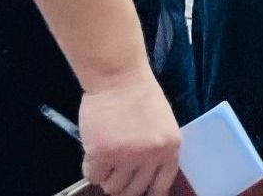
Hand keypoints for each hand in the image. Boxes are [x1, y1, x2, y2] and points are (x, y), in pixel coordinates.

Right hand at [77, 74, 181, 195]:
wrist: (119, 77)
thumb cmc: (140, 96)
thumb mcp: (162, 124)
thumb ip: (157, 150)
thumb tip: (144, 177)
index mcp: (170, 148)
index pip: (161, 185)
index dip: (149, 194)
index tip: (141, 195)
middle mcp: (151, 156)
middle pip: (133, 191)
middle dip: (122, 187)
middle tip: (115, 174)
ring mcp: (126, 156)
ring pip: (112, 187)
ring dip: (106, 176)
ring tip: (105, 157)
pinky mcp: (102, 154)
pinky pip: (92, 176)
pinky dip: (91, 168)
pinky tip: (94, 152)